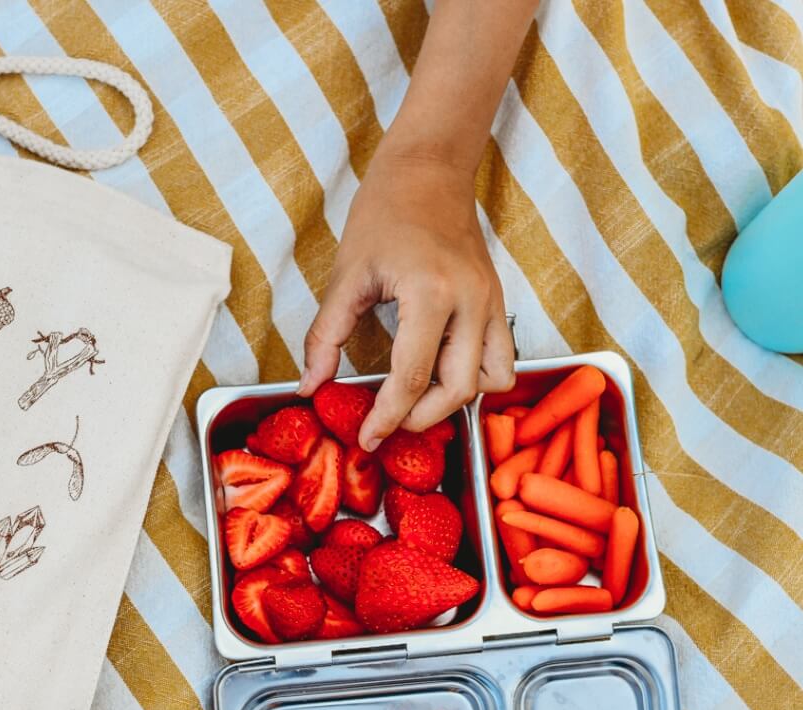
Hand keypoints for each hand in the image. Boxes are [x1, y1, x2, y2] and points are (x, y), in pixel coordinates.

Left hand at [299, 148, 514, 451]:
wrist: (430, 167)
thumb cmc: (386, 211)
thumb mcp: (346, 275)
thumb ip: (327, 337)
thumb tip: (309, 387)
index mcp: (431, 293)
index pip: (412, 377)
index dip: (387, 417)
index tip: (368, 439)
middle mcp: (472, 302)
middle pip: (457, 390)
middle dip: (420, 417)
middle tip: (387, 423)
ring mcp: (492, 302)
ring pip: (490, 382)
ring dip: (453, 401)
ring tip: (416, 400)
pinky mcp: (498, 302)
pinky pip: (501, 360)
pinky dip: (475, 379)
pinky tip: (441, 374)